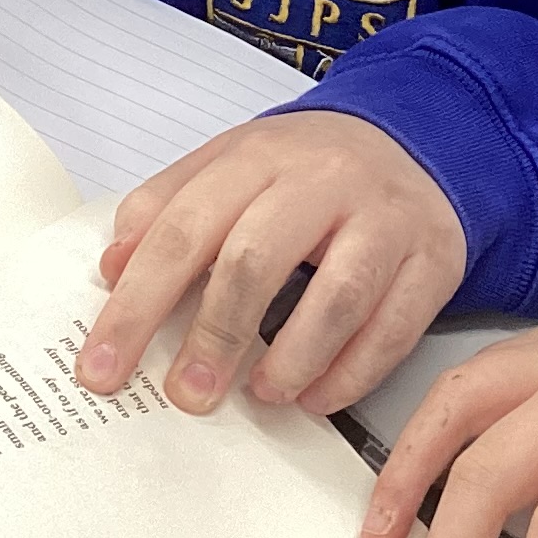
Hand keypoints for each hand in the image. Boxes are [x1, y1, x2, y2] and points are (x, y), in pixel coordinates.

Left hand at [72, 111, 464, 417]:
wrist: (417, 141)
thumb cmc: (309, 169)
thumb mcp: (231, 164)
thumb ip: (167, 207)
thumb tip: (113, 268)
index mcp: (259, 156)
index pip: (185, 229)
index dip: (138, 303)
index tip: (103, 366)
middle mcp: (324, 180)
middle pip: (256, 260)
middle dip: (213, 336)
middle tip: (186, 394)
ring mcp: (384, 219)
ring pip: (337, 297)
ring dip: (291, 360)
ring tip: (261, 394)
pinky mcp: (434, 258)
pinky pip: (394, 327)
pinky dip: (351, 373)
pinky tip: (316, 395)